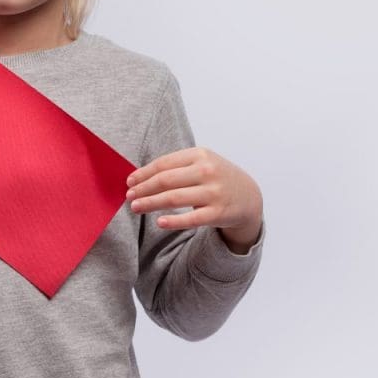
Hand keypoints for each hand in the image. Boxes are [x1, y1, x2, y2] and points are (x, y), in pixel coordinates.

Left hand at [126, 147, 262, 253]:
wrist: (249, 196)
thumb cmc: (216, 177)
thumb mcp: (201, 162)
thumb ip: (175, 166)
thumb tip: (140, 175)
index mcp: (200, 155)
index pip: (163, 164)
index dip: (143, 173)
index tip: (129, 182)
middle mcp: (207, 171)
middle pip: (165, 180)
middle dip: (143, 189)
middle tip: (128, 196)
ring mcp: (213, 192)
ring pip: (174, 199)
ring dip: (150, 203)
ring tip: (135, 207)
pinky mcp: (218, 213)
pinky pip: (191, 219)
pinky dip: (173, 221)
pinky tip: (159, 223)